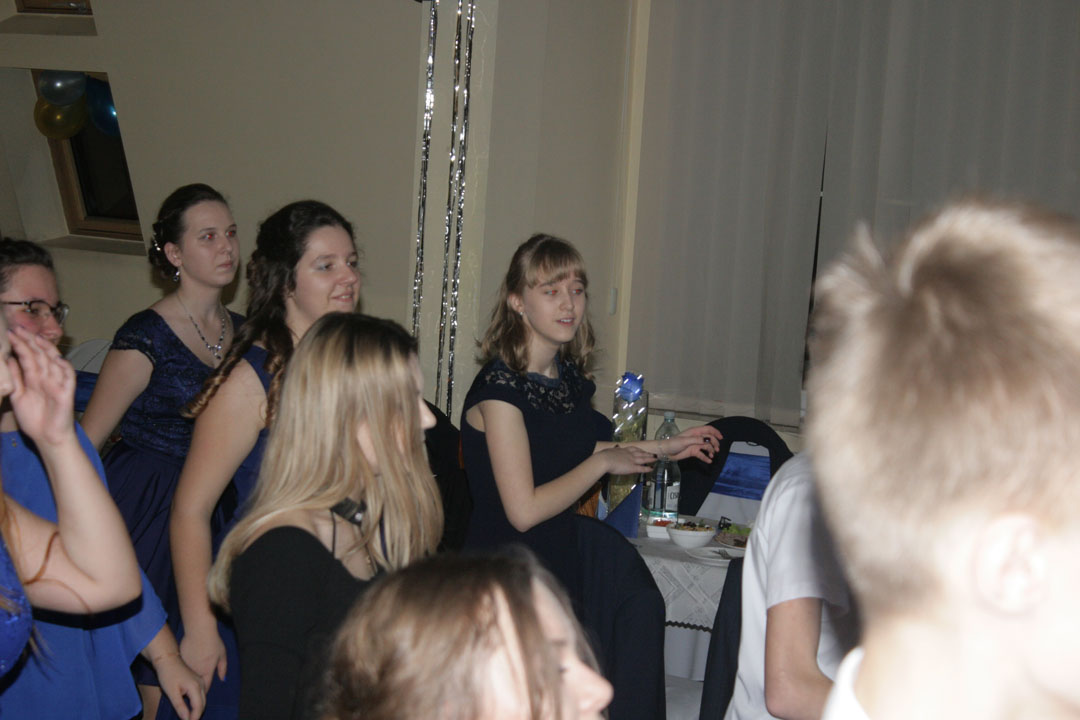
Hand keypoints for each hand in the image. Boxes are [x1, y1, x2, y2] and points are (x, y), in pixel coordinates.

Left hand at [7, 327, 75, 446]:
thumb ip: (15, 378)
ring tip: (33, 338)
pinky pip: (68, 376)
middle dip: (30, 341)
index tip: (10, 333)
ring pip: (52, 362)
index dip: (21, 344)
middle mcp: (47, 377)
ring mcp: (57, 383)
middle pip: (40, 355)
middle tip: (18, 328)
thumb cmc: (34, 419)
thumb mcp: (18, 396)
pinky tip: (56, 358)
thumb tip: (8, 359)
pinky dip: (63, 367)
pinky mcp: (66, 392)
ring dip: (44, 349)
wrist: (48, 438)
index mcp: (35, 378)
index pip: (28, 356)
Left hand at [153, 652, 206, 719]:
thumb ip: (180, 706)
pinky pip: (201, 694)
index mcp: (195, 687)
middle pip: (203, 703)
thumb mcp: (172, 692)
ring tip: (190, 717)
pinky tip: (191, 707)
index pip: (198, 707)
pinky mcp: (197, 680)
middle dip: (197, 715)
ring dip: (198, 709)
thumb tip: (186, 718)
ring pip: (203, 699)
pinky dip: (197, 703)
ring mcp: (200, 681)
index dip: (194, 717)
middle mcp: (201, 684)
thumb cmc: (168, 675)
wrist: (168, 659)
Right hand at [179, 625, 226, 689]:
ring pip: (188, 676)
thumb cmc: (213, 641)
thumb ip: (223, 668)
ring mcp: (187, 666)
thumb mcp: (222, 654)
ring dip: (190, 677)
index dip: (206, 689)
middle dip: (197, 685)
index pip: (206, 687)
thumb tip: (223, 679)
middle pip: (196, 684)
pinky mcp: (180, 660)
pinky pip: (183, 668)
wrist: (199, 630)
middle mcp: (196, 671)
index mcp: (207, 671)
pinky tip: (189, 662)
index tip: (205, 688)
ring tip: (193, 671)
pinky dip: (186, 668)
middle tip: (199, 680)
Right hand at [602, 445, 655, 474]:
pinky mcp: (632, 467)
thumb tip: (609, 453)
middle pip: (640, 453)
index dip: (639, 450)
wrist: (605, 460)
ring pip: (643, 459)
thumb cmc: (604, 456)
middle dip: (647, 453)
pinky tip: (652, 469)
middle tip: (653, 454)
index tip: (642, 450)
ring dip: (650, 459)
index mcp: (623, 450)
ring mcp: (632, 460)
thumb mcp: (608, 452)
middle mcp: (629, 454)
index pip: (633, 449)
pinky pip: (642, 468)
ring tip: (655, 459)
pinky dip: (647, 468)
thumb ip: (611, 453)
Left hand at [661, 425, 722, 462]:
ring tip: (712, 456)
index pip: (708, 429)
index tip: (721, 438)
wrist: (666, 452)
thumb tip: (707, 440)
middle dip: (714, 443)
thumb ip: (696, 440)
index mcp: (694, 432)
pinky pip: (702, 454)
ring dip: (711, 451)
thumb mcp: (685, 441)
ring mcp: (695, 445)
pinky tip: (709, 461)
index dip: (715, 432)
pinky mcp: (693, 452)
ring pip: (707, 447)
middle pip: (709, 439)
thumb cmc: (673, 443)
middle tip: (717, 450)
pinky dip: (706, 457)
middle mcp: (696, 437)